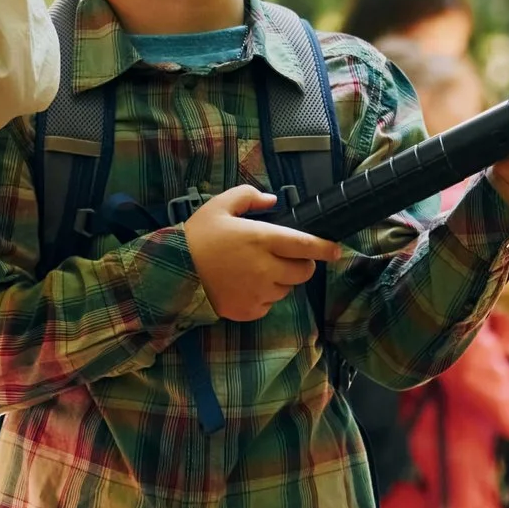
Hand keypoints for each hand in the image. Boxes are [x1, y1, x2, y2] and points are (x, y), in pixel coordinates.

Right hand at [183, 185, 342, 322]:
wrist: (172, 273)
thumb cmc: (197, 236)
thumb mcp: (219, 206)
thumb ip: (249, 197)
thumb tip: (273, 200)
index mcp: (263, 239)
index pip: (307, 245)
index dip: (326, 248)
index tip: (336, 249)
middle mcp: (266, 268)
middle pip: (304, 272)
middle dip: (300, 264)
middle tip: (282, 257)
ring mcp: (259, 293)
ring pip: (286, 289)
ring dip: (279, 280)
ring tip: (254, 270)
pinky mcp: (249, 311)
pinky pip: (268, 305)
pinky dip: (263, 296)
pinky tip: (243, 285)